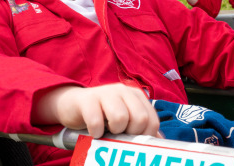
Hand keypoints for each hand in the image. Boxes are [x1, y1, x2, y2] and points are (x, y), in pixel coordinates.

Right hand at [36, 83, 159, 138]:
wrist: (72, 105)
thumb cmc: (102, 115)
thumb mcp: (124, 119)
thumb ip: (142, 128)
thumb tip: (161, 142)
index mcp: (136, 96)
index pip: (152, 120)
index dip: (144, 137)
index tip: (132, 140)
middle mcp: (123, 91)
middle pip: (140, 118)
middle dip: (131, 134)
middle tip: (119, 135)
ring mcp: (105, 92)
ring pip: (120, 118)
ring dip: (113, 132)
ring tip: (107, 131)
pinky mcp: (87, 99)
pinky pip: (96, 120)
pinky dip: (96, 132)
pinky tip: (94, 132)